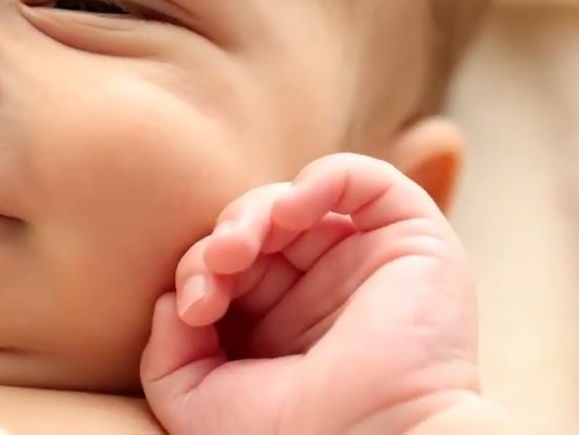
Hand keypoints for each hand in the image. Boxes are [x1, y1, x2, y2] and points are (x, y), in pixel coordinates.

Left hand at [141, 154, 481, 434]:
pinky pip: (365, 178)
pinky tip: (290, 214)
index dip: (198, 270)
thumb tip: (171, 298)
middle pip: (254, 227)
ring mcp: (364, 262)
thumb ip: (167, 349)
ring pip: (296, 201)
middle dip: (222, 240)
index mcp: (277, 325)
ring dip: (253, 212)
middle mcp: (321, 289)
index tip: (192, 310)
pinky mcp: (411, 241)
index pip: (225, 266)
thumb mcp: (196, 400)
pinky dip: (321, 178)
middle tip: (216, 267)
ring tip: (237, 249)